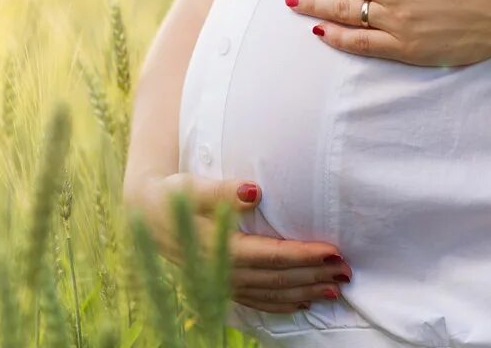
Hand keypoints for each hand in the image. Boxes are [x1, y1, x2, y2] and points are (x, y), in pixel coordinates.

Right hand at [125, 173, 352, 312]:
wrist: (144, 214)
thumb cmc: (171, 195)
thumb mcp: (191, 187)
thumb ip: (221, 190)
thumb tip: (254, 190)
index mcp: (216, 248)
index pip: (270, 256)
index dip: (303, 256)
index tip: (333, 252)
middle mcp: (220, 272)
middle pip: (276, 278)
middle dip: (313, 276)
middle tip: (347, 271)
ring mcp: (220, 282)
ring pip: (270, 293)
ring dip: (304, 292)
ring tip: (335, 289)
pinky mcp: (220, 285)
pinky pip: (257, 301)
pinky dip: (282, 303)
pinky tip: (303, 302)